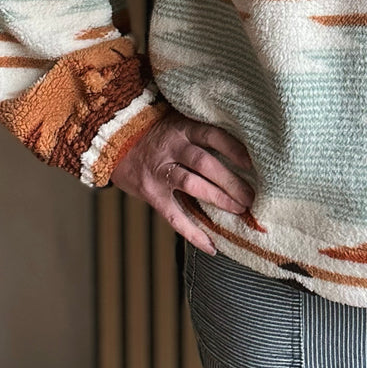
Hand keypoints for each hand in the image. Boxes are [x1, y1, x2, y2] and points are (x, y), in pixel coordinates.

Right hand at [109, 106, 254, 253]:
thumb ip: (199, 131)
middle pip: (205, 163)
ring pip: (192, 185)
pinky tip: (211, 247)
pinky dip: (193, 233)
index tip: (253, 162)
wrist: (113, 140)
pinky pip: (174, 216)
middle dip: (231, 181)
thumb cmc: (154, 130)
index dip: (234, 149)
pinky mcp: (152, 193)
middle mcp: (172, 148)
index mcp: (182, 128)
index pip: (213, 136)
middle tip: (252, 196)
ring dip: (219, 199)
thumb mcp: (176, 120)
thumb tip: (241, 142)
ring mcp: (160, 172)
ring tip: (239, 210)